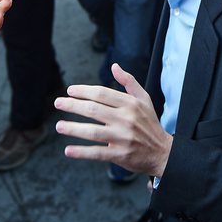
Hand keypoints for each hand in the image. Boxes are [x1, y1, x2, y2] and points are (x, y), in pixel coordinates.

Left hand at [55, 63, 172, 176]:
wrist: (163, 153)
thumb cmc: (150, 124)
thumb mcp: (144, 99)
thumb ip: (129, 82)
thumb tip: (114, 67)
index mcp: (130, 104)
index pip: (102, 94)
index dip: (84, 91)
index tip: (70, 91)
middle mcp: (126, 119)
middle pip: (93, 109)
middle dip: (73, 105)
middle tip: (58, 103)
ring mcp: (122, 138)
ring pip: (92, 131)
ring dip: (73, 128)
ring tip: (59, 125)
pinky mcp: (120, 155)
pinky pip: (97, 153)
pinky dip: (81, 152)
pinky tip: (68, 150)